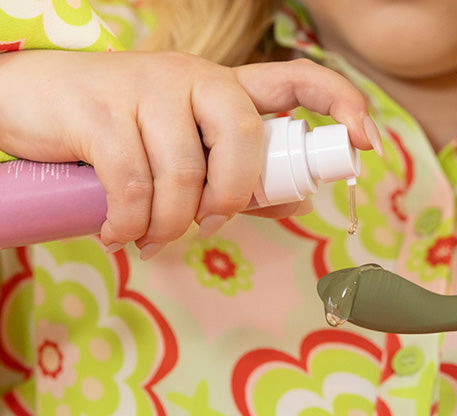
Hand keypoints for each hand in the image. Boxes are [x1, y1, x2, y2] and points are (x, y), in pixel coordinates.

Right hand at [0, 50, 379, 256]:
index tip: (366, 141)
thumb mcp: (187, 147)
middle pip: (243, 137)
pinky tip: (119, 232)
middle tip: (206, 226)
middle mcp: (194, 77)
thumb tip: (300, 200)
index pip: (297, 78)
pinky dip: (131, 223)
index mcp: (226, 87)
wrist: (32, 102)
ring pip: (184, 172)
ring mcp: (146, 87)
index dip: (341, 103)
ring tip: (149, 239)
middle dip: (231, 198)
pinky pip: (134, 182)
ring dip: (170, 225)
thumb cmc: (122, 132)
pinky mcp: (99, 108)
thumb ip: (241, 174)